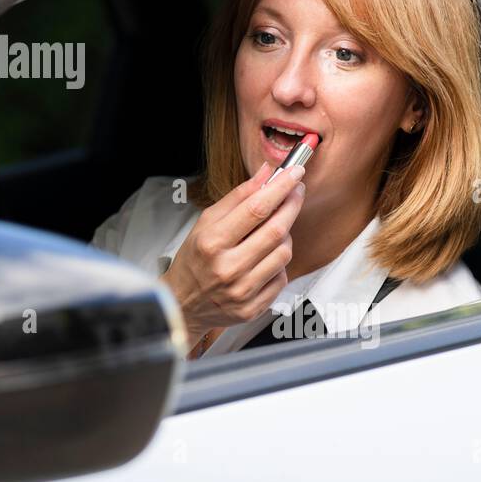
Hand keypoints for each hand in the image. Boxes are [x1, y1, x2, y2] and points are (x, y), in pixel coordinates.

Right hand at [162, 160, 305, 350]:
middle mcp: (228, 268)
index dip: (280, 188)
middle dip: (292, 205)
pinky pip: (282, 277)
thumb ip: (237, 197)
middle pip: (276, 230)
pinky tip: (265, 258)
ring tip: (272, 230)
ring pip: (284, 253)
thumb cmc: (194, 259)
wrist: (183, 304)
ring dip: (285, 236)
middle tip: (297, 190)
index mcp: (212, 243)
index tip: (295, 173)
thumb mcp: (205, 223)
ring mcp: (242, 291)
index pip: (256, 209)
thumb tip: (266, 174)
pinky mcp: (253, 308)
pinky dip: (278, 263)